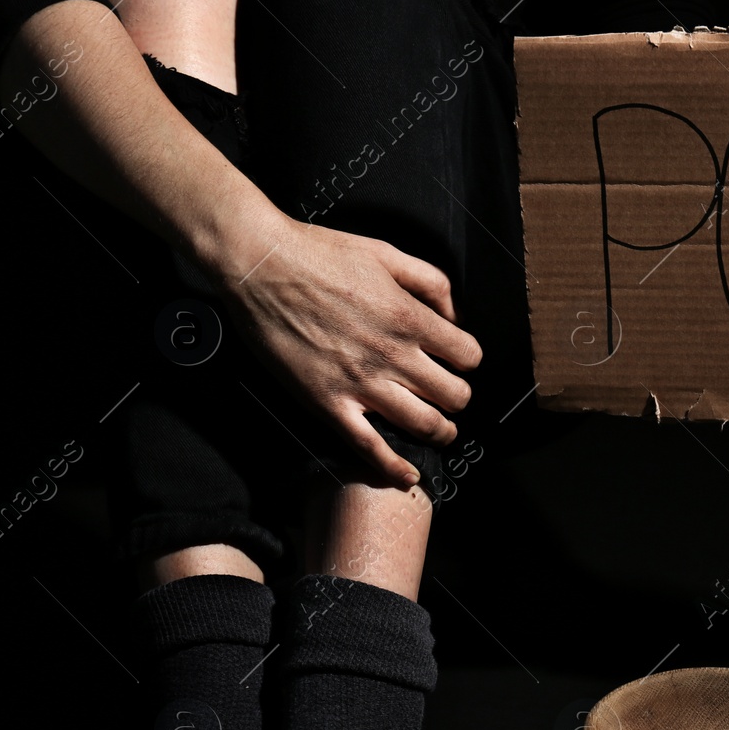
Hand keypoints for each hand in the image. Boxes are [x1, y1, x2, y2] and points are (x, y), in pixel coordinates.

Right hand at [214, 215, 481, 486]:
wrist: (260, 263)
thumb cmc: (318, 254)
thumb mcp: (388, 254)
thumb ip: (432, 283)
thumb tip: (453, 317)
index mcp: (411, 319)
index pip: (469, 357)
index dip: (466, 360)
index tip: (457, 361)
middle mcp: (393, 355)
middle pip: (454, 396)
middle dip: (458, 397)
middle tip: (449, 396)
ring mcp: (361, 383)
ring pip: (425, 425)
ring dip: (440, 431)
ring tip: (440, 430)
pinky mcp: (328, 403)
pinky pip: (369, 447)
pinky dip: (393, 467)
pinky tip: (408, 475)